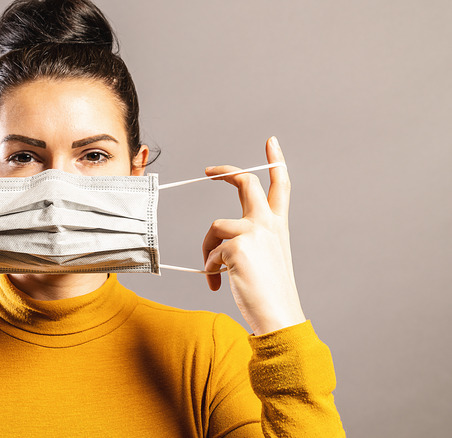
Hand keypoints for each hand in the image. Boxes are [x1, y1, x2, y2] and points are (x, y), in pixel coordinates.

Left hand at [202, 136, 304, 334]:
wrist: (278, 316)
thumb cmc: (269, 292)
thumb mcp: (265, 259)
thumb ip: (248, 241)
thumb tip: (218, 240)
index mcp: (278, 225)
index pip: (280, 185)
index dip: (275, 161)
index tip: (271, 142)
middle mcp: (268, 223)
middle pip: (246, 183)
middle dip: (225, 172)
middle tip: (208, 171)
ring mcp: (253, 232)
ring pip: (215, 227)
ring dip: (208, 249)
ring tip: (215, 272)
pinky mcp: (236, 247)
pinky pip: (210, 253)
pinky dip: (210, 270)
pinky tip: (219, 284)